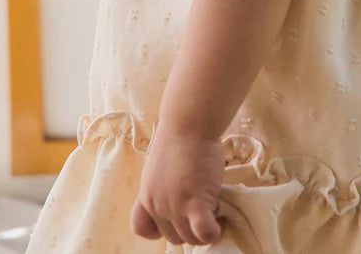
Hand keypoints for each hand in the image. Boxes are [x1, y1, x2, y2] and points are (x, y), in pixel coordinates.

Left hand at [130, 126, 226, 246]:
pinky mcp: (195, 203)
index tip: (175, 217)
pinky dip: (213, 232)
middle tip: (203, 208)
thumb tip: (181, 193)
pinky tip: (219, 221)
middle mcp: (157, 205)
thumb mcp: (161, 166)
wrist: (188, 122)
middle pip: (172, 236)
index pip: (142, 228)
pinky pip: (203, 233)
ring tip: (214, 209)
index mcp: (146, 194)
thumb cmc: (180, 136)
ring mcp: (175, 206)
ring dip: (204, 228)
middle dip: (189, 227)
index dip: (159, 229)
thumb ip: (166, 185)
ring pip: (189, 238)